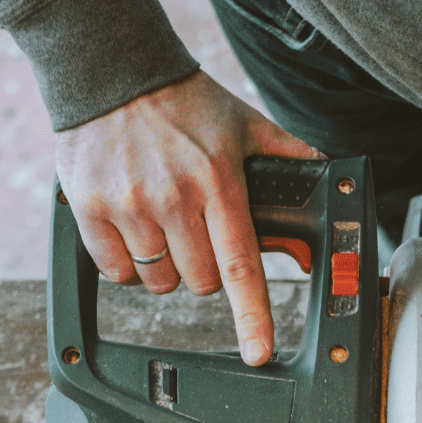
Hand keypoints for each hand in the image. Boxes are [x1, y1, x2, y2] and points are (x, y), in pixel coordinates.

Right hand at [55, 71, 320, 365]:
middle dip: (204, 268)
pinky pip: (116, 271)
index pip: (240, 264)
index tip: (258, 352)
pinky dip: (127, 262)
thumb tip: (331, 174)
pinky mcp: (90, 210)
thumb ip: (288, 153)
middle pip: (199, 282)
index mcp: (218, 182)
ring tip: (162, 222)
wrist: (112, 70)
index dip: (252, 315)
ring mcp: (129, 206)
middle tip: (197, 230)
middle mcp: (173, 198)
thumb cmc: (183, 100)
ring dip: (165, 266)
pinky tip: (132, 226)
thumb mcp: (244, 122)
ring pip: (158, 281)